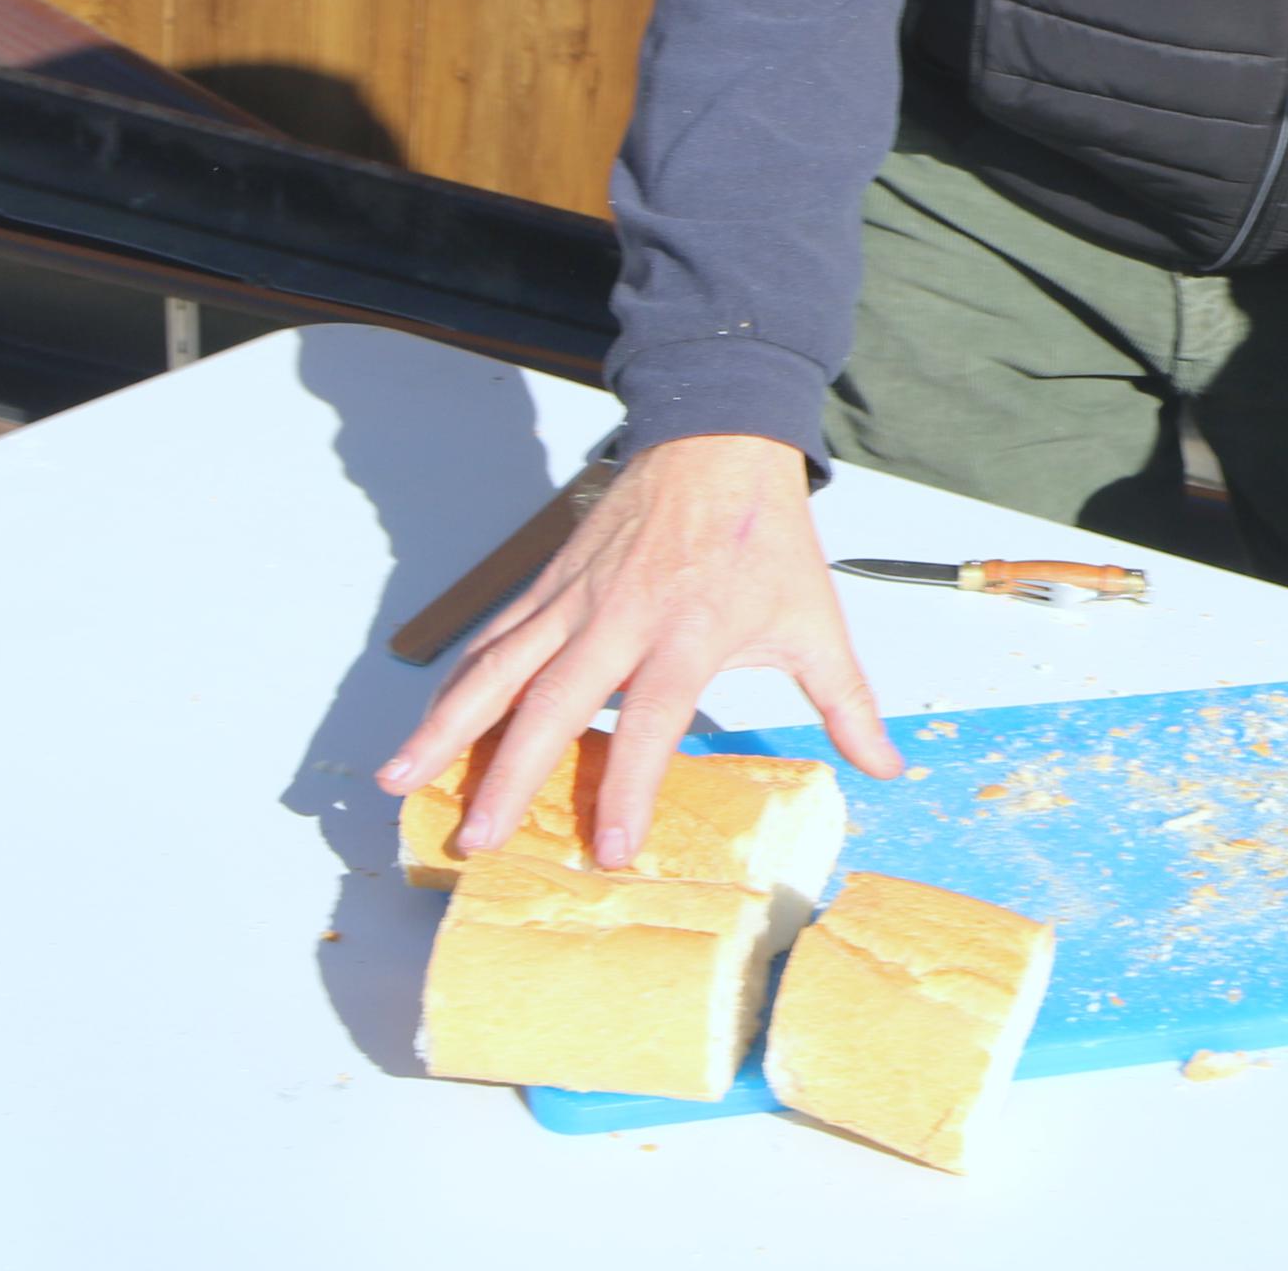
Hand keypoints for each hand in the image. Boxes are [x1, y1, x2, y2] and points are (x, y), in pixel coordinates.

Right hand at [374, 433, 904, 866]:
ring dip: (447, 727)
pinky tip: (426, 728)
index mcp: (691, 631)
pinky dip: (455, 684)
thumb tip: (886, 768)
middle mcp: (621, 617)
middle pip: (553, 702)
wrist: (719, 441)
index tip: (608, 847)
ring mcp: (574, 598)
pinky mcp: (549, 584)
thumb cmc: (768, 538)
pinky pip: (494, 639)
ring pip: (499, 667)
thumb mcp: (816, 621)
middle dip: (510, 776)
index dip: (627, 785)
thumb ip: (847, 703)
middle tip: (477, 839)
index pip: (651, 720)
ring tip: (401, 781)